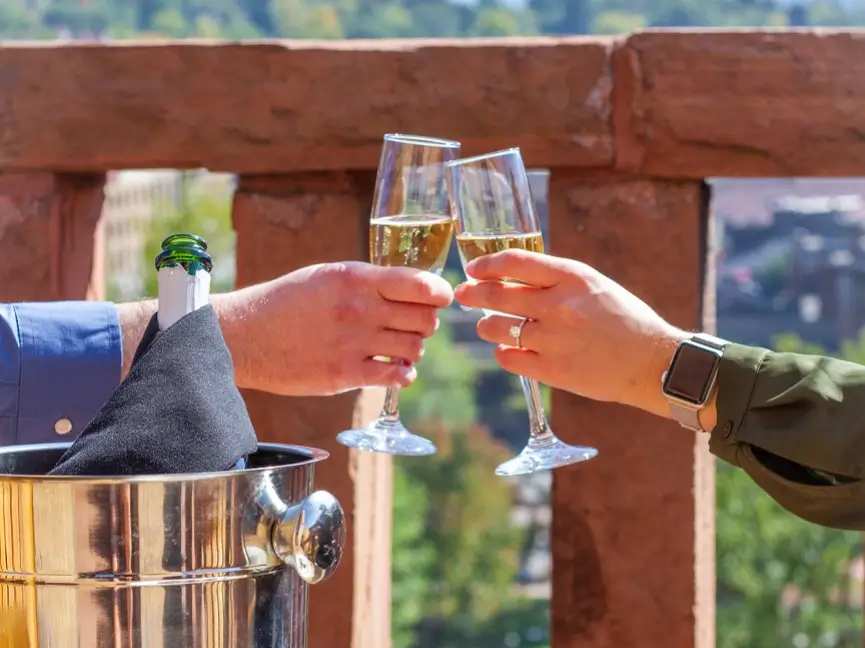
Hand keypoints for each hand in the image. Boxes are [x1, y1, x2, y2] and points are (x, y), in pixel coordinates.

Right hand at [218, 262, 452, 395]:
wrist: (246, 335)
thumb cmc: (288, 301)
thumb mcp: (328, 276)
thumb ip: (369, 282)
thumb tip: (412, 289)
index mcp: (356, 278)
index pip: (421, 284)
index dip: (439, 293)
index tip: (440, 298)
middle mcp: (359, 309)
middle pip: (425, 319)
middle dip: (425, 322)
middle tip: (413, 325)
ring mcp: (353, 343)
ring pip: (414, 348)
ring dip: (413, 350)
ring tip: (398, 348)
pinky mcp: (345, 374)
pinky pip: (395, 376)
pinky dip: (403, 374)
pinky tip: (395, 369)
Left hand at [454, 250, 685, 416]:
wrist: (651, 362)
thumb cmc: (622, 318)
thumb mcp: (593, 284)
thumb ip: (554, 278)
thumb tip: (508, 274)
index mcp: (572, 278)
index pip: (514, 262)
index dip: (486, 264)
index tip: (474, 269)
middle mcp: (559, 306)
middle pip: (496, 295)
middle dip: (472, 293)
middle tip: (464, 294)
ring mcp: (553, 340)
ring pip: (495, 328)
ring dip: (485, 325)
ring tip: (487, 325)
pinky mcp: (552, 370)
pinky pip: (507, 357)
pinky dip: (502, 351)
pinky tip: (507, 348)